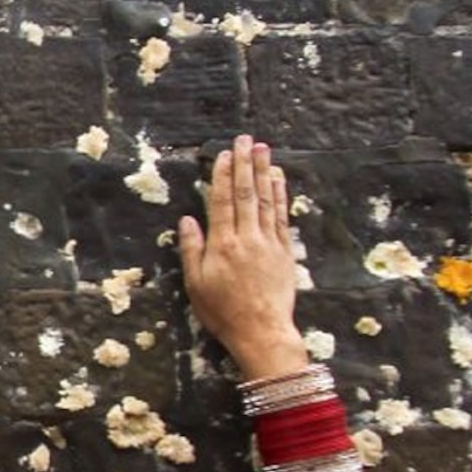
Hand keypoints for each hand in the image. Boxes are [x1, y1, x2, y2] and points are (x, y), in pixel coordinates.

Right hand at [178, 135, 307, 377]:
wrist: (262, 332)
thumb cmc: (223, 312)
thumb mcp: (196, 285)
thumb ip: (192, 250)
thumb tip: (187, 220)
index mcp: (222, 245)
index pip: (222, 201)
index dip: (222, 175)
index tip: (224, 154)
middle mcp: (246, 238)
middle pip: (245, 194)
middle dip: (245, 164)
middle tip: (245, 139)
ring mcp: (268, 243)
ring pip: (265, 200)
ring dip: (263, 172)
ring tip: (263, 149)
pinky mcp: (284, 251)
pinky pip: (281, 216)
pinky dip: (279, 195)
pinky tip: (278, 179)